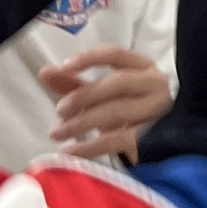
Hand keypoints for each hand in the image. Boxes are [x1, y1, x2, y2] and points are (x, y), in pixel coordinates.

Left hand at [37, 44, 172, 161]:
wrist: (161, 145)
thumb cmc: (128, 112)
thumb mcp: (101, 95)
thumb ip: (74, 83)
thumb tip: (45, 72)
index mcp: (142, 67)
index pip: (116, 54)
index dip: (90, 58)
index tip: (65, 66)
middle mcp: (155, 84)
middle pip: (118, 82)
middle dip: (84, 95)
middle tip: (59, 110)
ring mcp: (158, 110)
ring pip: (117, 110)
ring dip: (82, 122)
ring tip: (57, 133)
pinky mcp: (154, 137)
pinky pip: (118, 139)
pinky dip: (90, 146)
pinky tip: (70, 152)